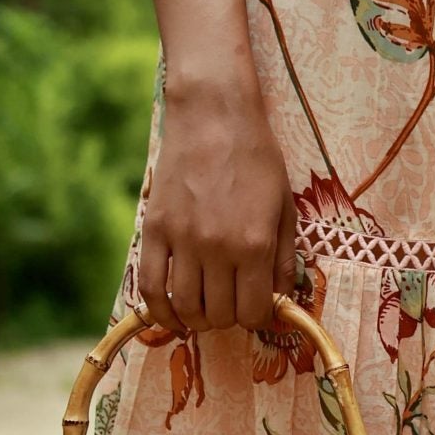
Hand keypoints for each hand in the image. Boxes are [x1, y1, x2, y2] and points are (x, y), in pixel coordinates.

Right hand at [138, 76, 298, 336]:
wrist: (213, 116)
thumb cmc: (257, 158)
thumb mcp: (285, 206)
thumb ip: (284, 259)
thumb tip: (282, 302)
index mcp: (255, 243)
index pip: (252, 313)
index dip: (257, 318)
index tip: (256, 309)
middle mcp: (217, 248)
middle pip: (219, 315)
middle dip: (229, 317)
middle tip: (232, 302)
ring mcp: (181, 240)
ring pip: (184, 307)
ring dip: (197, 318)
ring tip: (205, 308)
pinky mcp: (153, 230)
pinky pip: (150, 286)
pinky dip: (159, 312)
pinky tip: (170, 316)